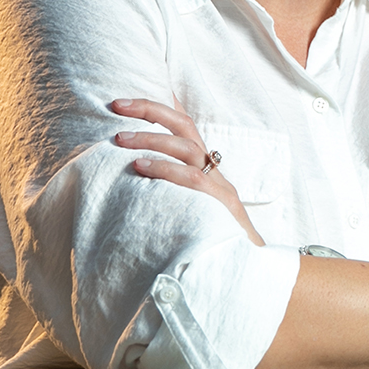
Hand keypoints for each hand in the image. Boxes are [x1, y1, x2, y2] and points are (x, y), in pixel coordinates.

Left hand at [111, 98, 264, 246]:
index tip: (124, 99)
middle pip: (184, 125)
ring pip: (186, 148)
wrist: (251, 269)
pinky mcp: (221, 204)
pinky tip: (140, 167)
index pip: (183, 125)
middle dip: (150, 110)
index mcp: (204, 166)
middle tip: (117, 105)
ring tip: (120, 138)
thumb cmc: (212, 240)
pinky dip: (165, 169)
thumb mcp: (186, 209)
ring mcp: (220, 185)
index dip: (158, 107)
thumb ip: (164, 193)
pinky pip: (192, 179)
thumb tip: (127, 182)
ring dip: (151, 138)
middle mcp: (213, 169)